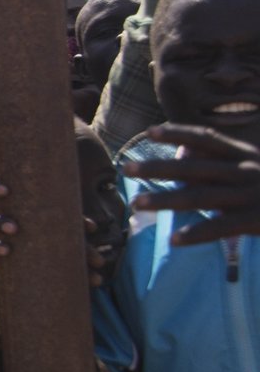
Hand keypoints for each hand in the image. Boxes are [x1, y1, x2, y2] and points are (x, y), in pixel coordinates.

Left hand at [127, 124, 259, 242]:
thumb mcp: (254, 164)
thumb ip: (220, 158)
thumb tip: (182, 150)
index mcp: (244, 154)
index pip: (206, 139)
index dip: (178, 133)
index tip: (149, 131)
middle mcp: (245, 171)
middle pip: (193, 168)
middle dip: (157, 168)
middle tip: (125, 169)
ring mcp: (250, 196)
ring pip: (199, 197)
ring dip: (164, 200)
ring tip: (136, 204)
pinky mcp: (255, 220)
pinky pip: (219, 227)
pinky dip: (195, 234)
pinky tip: (173, 240)